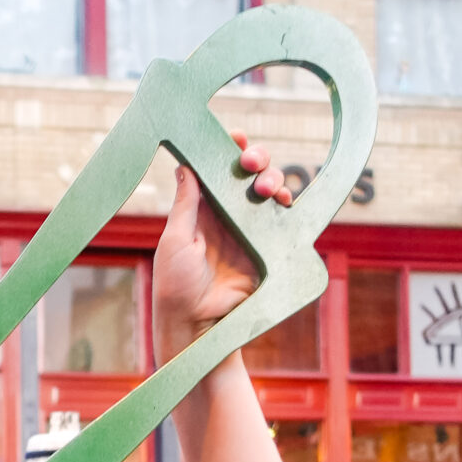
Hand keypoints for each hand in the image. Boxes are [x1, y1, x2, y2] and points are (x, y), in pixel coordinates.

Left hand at [151, 131, 288, 365]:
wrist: (196, 324)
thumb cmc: (175, 284)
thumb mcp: (175, 240)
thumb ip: (185, 204)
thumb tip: (186, 166)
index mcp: (201, 208)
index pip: (217, 170)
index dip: (227, 149)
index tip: (234, 137)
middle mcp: (227, 215)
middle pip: (248, 175)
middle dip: (255, 160)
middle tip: (251, 162)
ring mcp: (248, 230)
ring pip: (268, 192)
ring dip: (272, 179)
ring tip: (265, 188)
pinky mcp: (267, 247)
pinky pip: (282, 219)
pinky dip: (286, 205)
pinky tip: (283, 200)